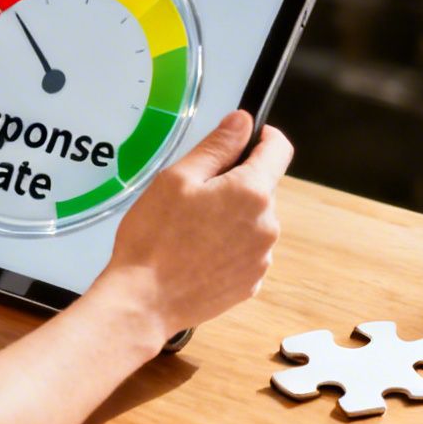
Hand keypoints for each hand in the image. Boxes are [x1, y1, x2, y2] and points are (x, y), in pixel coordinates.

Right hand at [87, 111, 293, 353]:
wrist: (144, 302)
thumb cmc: (153, 240)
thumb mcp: (177, 178)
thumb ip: (217, 146)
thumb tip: (242, 122)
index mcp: (251, 193)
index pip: (279, 149)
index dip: (263, 136)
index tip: (247, 137)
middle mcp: (267, 226)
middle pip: (262, 187)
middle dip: (235, 183)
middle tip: (194, 195)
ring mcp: (261, 258)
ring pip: (253, 221)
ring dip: (231, 217)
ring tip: (190, 230)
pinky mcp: (250, 282)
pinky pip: (246, 251)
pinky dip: (227, 246)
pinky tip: (196, 253)